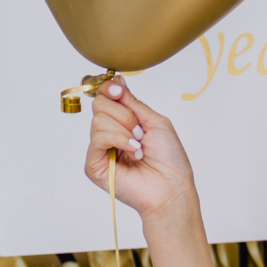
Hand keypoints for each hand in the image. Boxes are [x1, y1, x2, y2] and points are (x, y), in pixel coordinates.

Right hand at [85, 80, 195, 224]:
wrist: (172, 186)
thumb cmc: (169, 159)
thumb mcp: (154, 121)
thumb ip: (132, 101)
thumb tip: (116, 80)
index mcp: (122, 123)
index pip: (104, 97)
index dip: (109, 90)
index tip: (119, 91)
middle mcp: (109, 134)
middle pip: (99, 105)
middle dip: (124, 114)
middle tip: (140, 132)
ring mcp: (100, 150)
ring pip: (98, 120)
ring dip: (125, 130)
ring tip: (140, 147)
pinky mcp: (94, 165)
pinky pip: (98, 139)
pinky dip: (119, 140)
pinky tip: (134, 153)